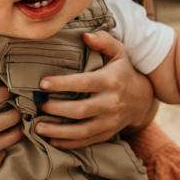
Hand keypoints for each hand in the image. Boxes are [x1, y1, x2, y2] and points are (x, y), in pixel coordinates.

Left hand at [34, 31, 154, 149]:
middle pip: (80, 110)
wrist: (142, 99)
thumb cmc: (123, 72)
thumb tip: (85, 35)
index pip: (84, 83)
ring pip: (82, 131)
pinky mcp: (107, 134)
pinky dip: (68, 144)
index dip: (62, 84)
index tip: (43, 83)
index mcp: (110, 81)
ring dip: (58, 132)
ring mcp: (110, 122)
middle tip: (38, 104)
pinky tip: (52, 140)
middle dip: (56, 109)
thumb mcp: (118, 53)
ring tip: (38, 127)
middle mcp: (111, 103)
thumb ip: (103, 41)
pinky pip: (86, 142)